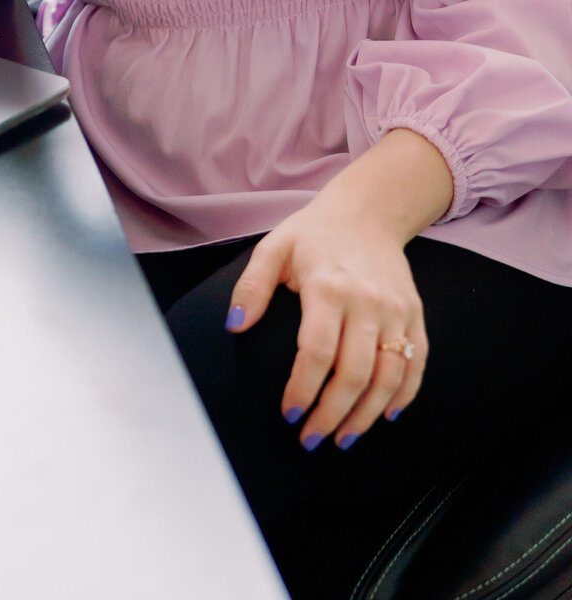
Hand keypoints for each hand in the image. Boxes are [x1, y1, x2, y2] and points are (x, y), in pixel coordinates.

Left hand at [223, 130, 451, 449]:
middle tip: (311, 439)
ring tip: (343, 438)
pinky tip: (384, 416)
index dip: (302, 390)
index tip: (288, 414)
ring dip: (367, 415)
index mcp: (328, 287)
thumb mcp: (274, 247)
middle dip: (332, 415)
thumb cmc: (314, 234)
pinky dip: (403, 396)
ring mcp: (396, 310)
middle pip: (354, 374)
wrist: (368, 211)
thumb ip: (252, 286)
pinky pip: (416, 364)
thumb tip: (235, 325)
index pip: (317, 353)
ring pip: (389, 377)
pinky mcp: (415, 315)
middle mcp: (367, 302)